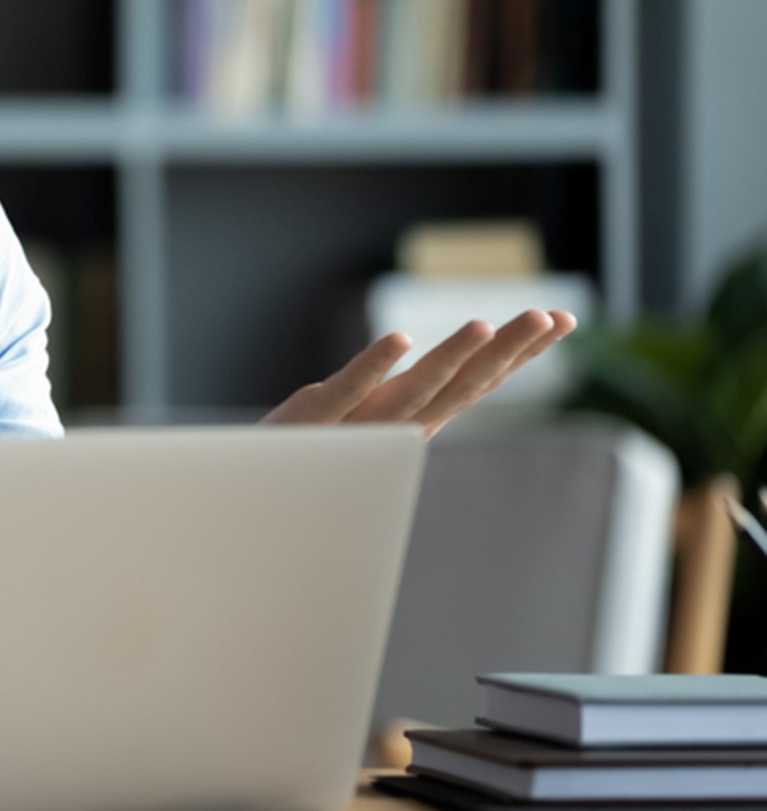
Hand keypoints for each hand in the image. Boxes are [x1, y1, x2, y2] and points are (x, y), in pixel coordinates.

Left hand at [262, 309, 575, 439]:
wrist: (247, 494)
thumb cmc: (309, 456)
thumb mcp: (368, 424)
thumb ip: (405, 402)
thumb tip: (448, 368)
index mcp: (412, 421)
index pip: (477, 381)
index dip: (520, 352)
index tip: (564, 319)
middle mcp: (395, 424)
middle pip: (462, 384)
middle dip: (508, 350)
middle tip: (548, 315)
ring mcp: (356, 423)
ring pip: (415, 390)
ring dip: (453, 358)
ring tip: (485, 324)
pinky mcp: (312, 418)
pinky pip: (348, 391)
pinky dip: (374, 366)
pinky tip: (399, 339)